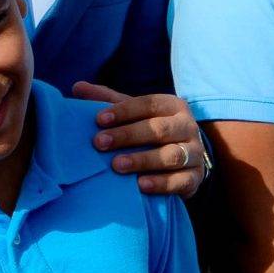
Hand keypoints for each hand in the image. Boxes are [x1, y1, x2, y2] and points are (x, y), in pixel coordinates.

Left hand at [76, 84, 209, 196]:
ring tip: (116, 165)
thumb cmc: (151, 131)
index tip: (98, 120)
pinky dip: (162, 183)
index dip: (124, 111)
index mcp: (173, 107)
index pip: (150, 104)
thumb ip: (109, 101)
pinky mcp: (195, 177)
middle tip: (99, 143)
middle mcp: (188, 127)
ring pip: (172, 155)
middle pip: (160, 129)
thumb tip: (78, 87)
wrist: (185, 158)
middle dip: (128, 135)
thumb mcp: (134, 114)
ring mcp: (194, 153)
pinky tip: (140, 185)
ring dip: (143, 160)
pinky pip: (181, 180)